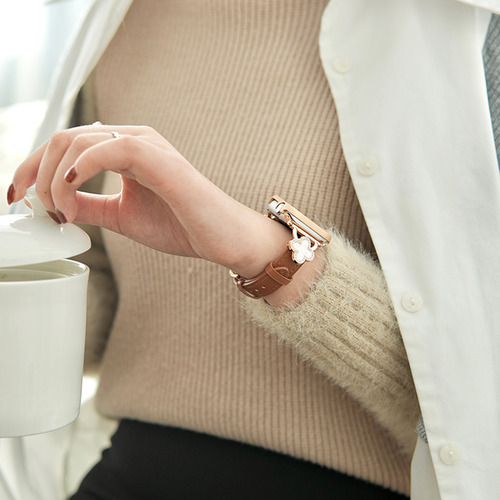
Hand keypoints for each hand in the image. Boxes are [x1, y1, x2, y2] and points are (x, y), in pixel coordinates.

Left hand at [8, 124, 290, 277]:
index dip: (33, 168)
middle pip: (63, 137)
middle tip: (34, 209)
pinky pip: (108, 148)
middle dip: (34, 171)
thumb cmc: (180, 225)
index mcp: (123, 150)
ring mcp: (146, 145)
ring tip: (61, 214)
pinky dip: (80, 168)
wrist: (219, 239)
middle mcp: (132, 139)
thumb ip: (89, 205)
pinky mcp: (158, 157)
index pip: (65, 145)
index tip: (17, 198)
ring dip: (54, 179)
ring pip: (78, 141)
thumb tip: (55, 205)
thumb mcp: (120, 217)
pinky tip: (70, 192)